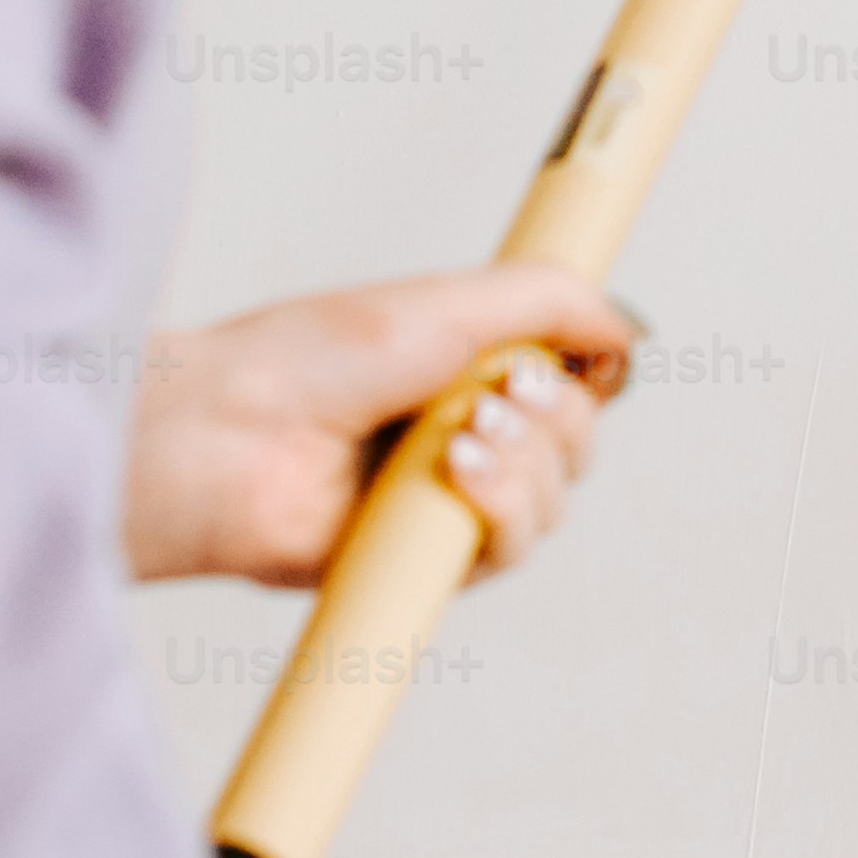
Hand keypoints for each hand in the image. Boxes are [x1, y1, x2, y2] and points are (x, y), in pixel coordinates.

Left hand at [127, 262, 635, 588]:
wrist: (229, 438)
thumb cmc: (309, 360)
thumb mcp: (444, 301)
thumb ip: (548, 300)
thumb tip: (629, 329)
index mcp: (465, 366)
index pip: (572, 378)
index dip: (586, 372)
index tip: (581, 358)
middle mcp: (462, 431)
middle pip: (577, 441)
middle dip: (559, 415)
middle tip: (501, 391)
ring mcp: (445, 498)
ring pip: (554, 499)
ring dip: (527, 463)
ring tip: (462, 437)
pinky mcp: (425, 558)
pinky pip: (510, 549)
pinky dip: (501, 509)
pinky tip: (457, 475)